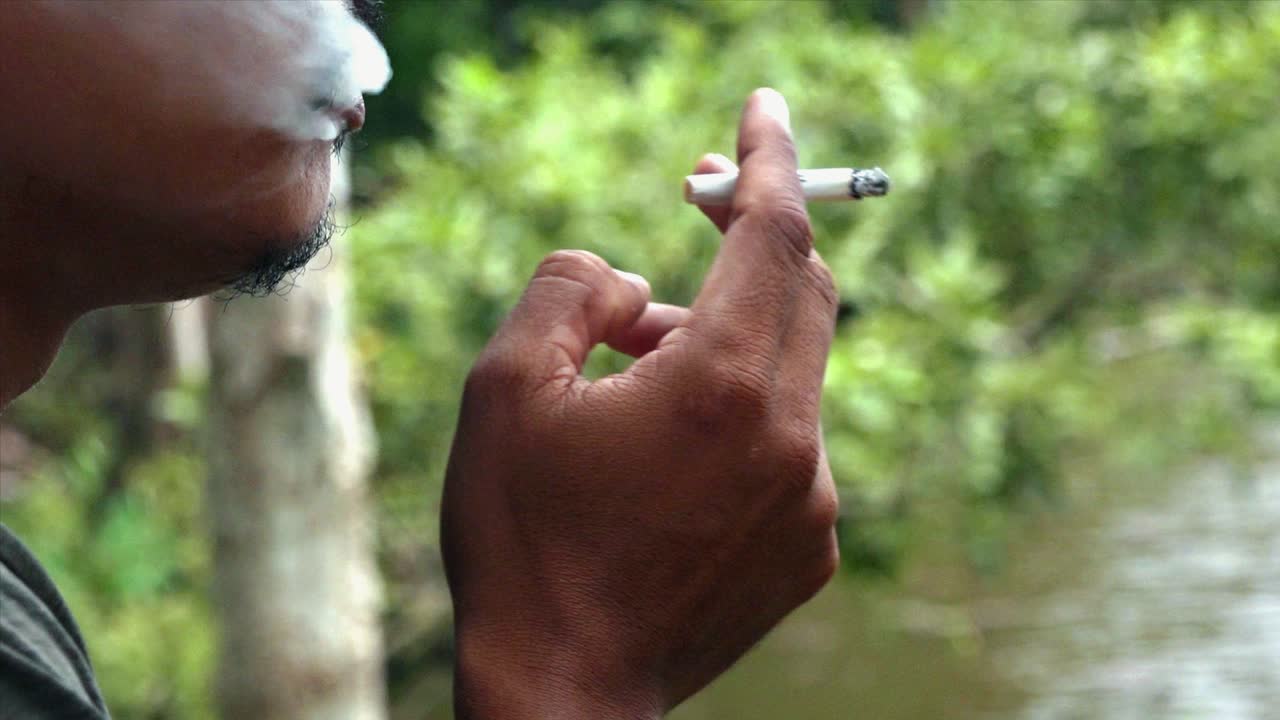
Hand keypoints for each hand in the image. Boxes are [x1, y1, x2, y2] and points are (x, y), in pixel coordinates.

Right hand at [441, 88, 839, 718]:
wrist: (562, 693)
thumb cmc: (523, 543)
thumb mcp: (504, 390)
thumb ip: (571, 290)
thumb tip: (631, 277)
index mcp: (722, 386)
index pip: (775, 233)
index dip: (770, 159)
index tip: (763, 110)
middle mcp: (792, 438)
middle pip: (806, 289)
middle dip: (751, 237)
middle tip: (692, 207)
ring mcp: (814, 498)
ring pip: (791, 368)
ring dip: (728, 341)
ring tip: (637, 382)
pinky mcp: (813, 546)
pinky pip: (792, 440)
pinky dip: (743, 413)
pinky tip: (669, 459)